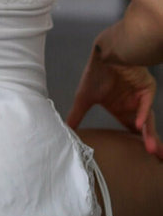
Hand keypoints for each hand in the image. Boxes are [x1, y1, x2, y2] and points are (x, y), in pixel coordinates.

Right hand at [67, 44, 162, 158]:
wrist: (104, 53)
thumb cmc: (95, 73)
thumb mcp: (83, 98)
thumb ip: (76, 115)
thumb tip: (63, 129)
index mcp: (120, 109)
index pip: (129, 130)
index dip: (133, 145)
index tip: (136, 162)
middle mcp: (133, 105)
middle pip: (144, 129)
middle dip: (150, 145)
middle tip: (156, 159)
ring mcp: (141, 97)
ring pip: (148, 120)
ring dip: (150, 135)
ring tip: (152, 151)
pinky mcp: (146, 88)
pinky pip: (145, 103)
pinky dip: (142, 114)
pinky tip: (137, 125)